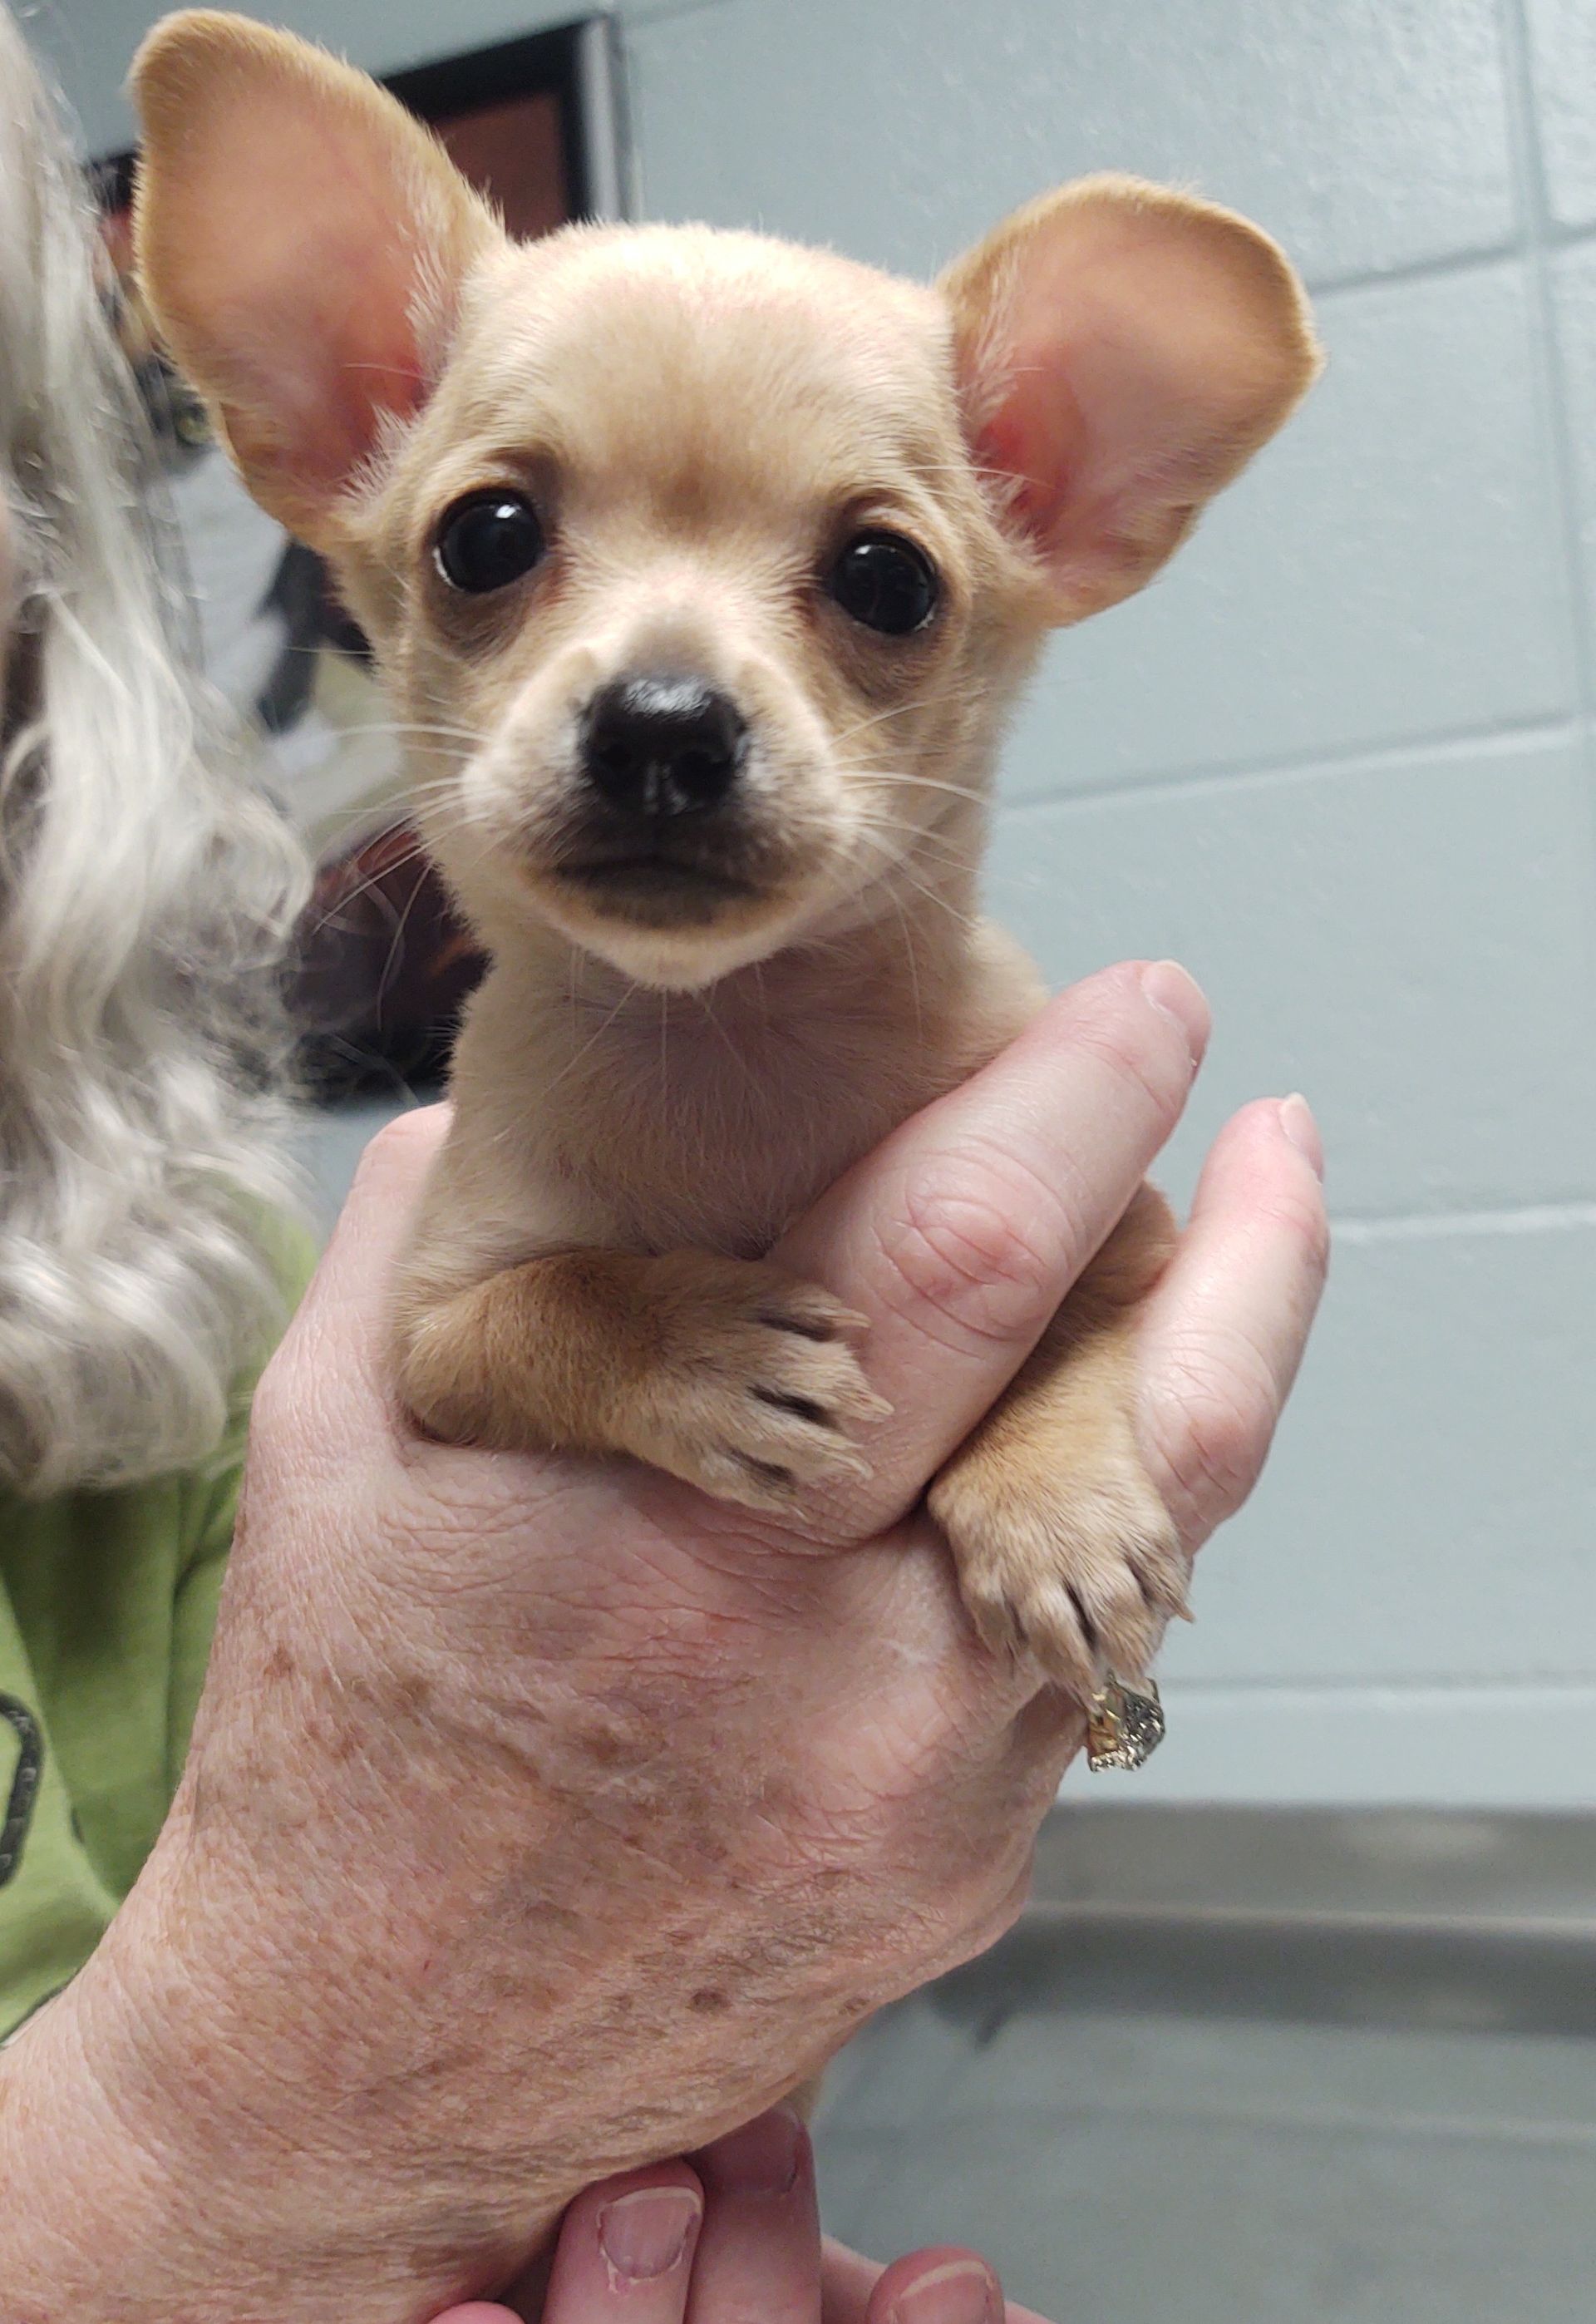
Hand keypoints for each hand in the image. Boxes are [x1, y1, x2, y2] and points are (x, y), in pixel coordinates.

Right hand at [1, 964, 1325, 2320]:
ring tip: (1201, 1265)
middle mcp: (852, 1678)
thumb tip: (486, 1099)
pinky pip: (1077, 1655)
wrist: (369, 2059)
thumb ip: (414, 1239)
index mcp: (683, 1527)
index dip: (1080, 1108)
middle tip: (1269, 1138)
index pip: (955, 1263)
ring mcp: (935, 1797)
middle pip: (1149, 1425)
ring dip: (1189, 1383)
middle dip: (1243, 1248)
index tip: (1142, 1014)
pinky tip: (1041, 1459)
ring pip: (1150, 1546)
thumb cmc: (342, 1746)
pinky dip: (1091, 1528)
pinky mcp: (968, 1874)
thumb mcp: (326, 1454)